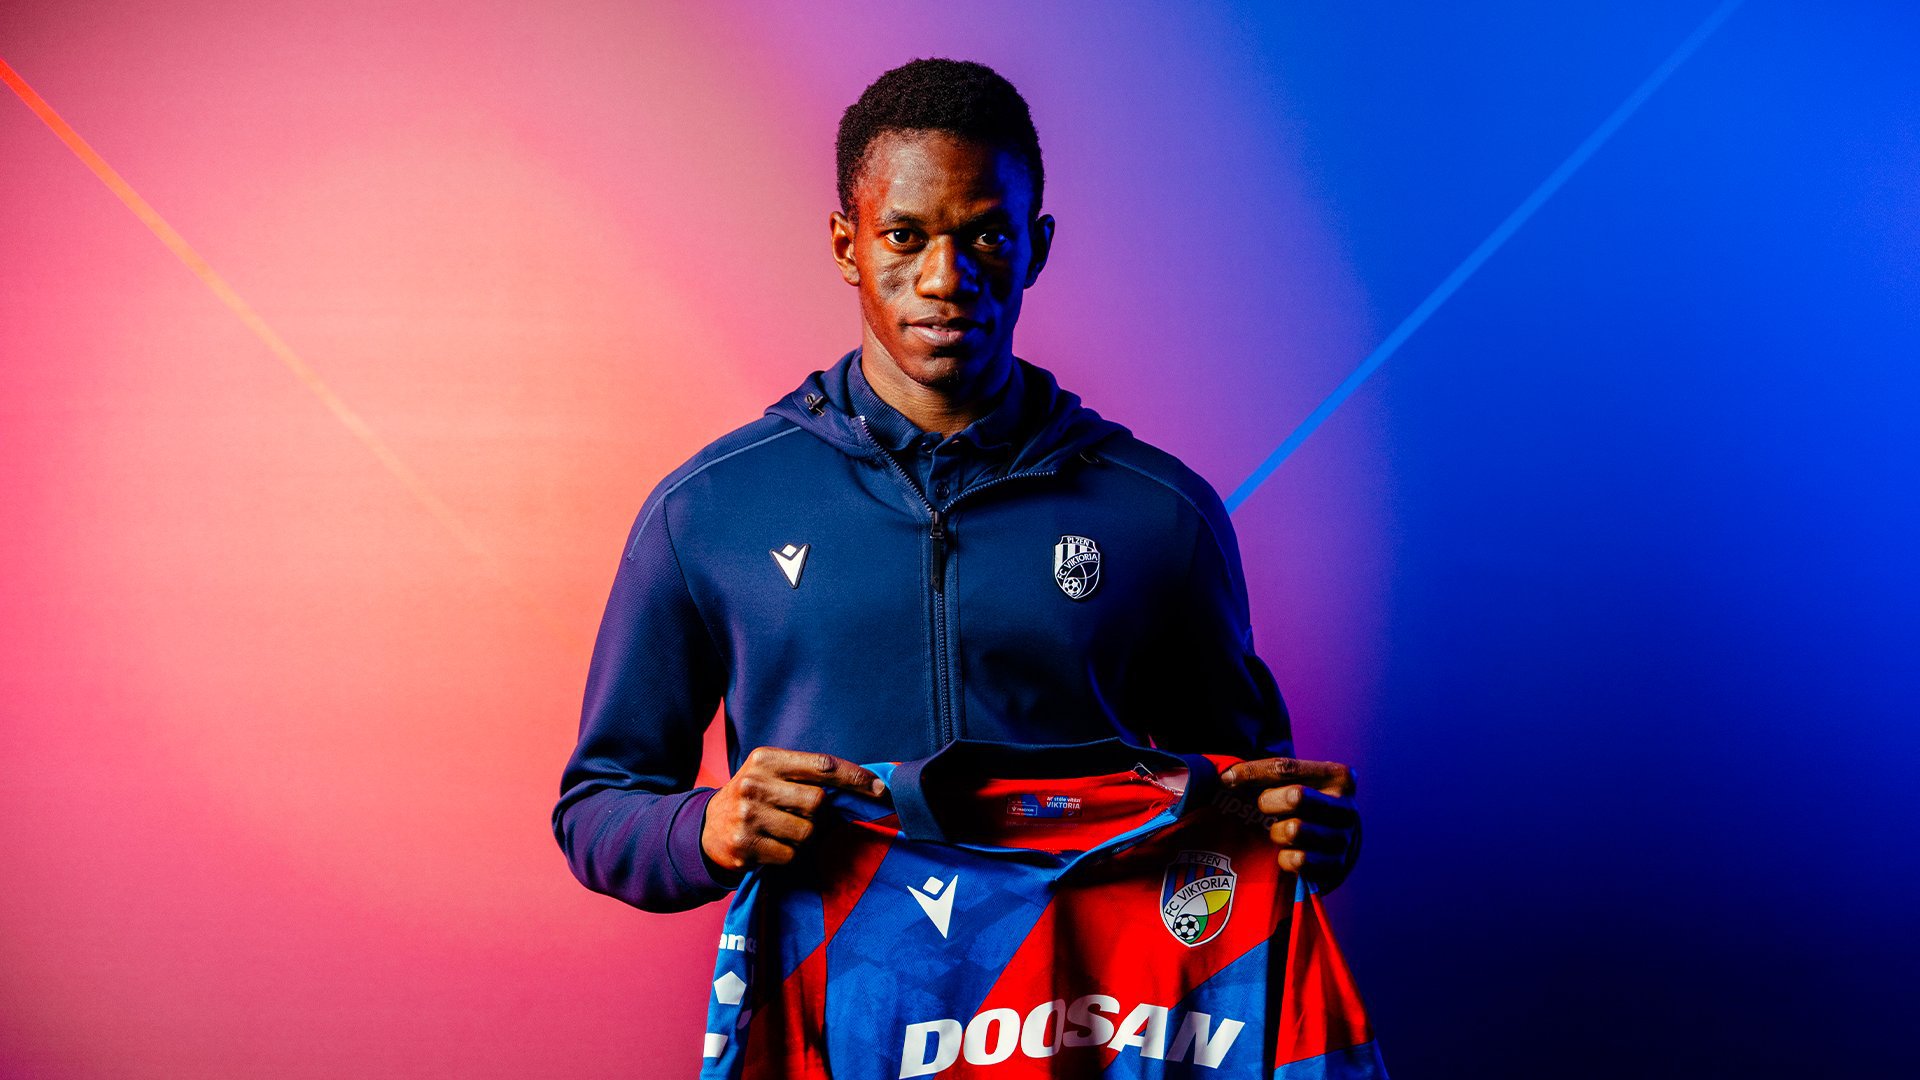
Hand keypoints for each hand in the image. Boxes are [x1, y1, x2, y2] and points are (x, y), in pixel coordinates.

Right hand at [701, 747, 886, 873]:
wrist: (706, 829)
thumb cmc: (752, 798)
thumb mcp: (771, 774)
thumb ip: (807, 775)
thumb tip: (865, 786)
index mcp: (765, 759)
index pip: (822, 765)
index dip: (856, 778)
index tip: (882, 789)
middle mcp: (754, 784)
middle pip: (818, 802)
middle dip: (818, 814)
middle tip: (799, 815)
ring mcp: (748, 816)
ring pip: (807, 832)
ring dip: (802, 837)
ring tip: (780, 831)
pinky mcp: (745, 846)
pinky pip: (790, 855)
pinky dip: (788, 854)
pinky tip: (769, 846)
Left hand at [1218, 757, 1359, 890]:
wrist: (1337, 843)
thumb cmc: (1307, 805)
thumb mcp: (1299, 781)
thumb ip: (1270, 773)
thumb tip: (1225, 776)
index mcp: (1338, 776)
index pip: (1286, 767)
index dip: (1251, 772)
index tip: (1226, 778)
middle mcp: (1346, 807)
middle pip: (1296, 796)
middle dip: (1270, 802)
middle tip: (1265, 808)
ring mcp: (1343, 838)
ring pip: (1294, 830)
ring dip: (1276, 832)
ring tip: (1279, 831)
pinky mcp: (1336, 867)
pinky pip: (1297, 860)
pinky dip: (1284, 858)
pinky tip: (1285, 853)